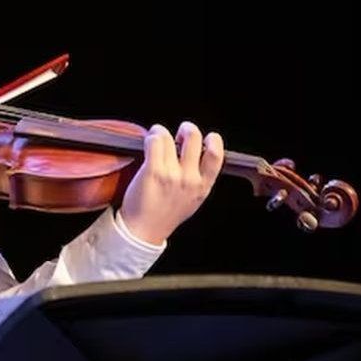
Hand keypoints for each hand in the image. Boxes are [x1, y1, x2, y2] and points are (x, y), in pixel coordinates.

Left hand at [118, 121, 223, 244]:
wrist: (143, 231)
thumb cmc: (166, 216)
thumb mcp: (193, 200)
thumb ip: (200, 179)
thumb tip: (200, 156)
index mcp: (202, 187)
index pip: (217, 156)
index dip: (214, 140)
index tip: (207, 137)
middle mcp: (189, 179)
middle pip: (194, 138)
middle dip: (187, 128)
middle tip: (178, 134)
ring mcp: (171, 175)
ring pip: (170, 137)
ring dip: (162, 132)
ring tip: (158, 138)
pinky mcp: (153, 172)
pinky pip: (154, 142)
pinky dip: (151, 136)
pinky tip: (148, 141)